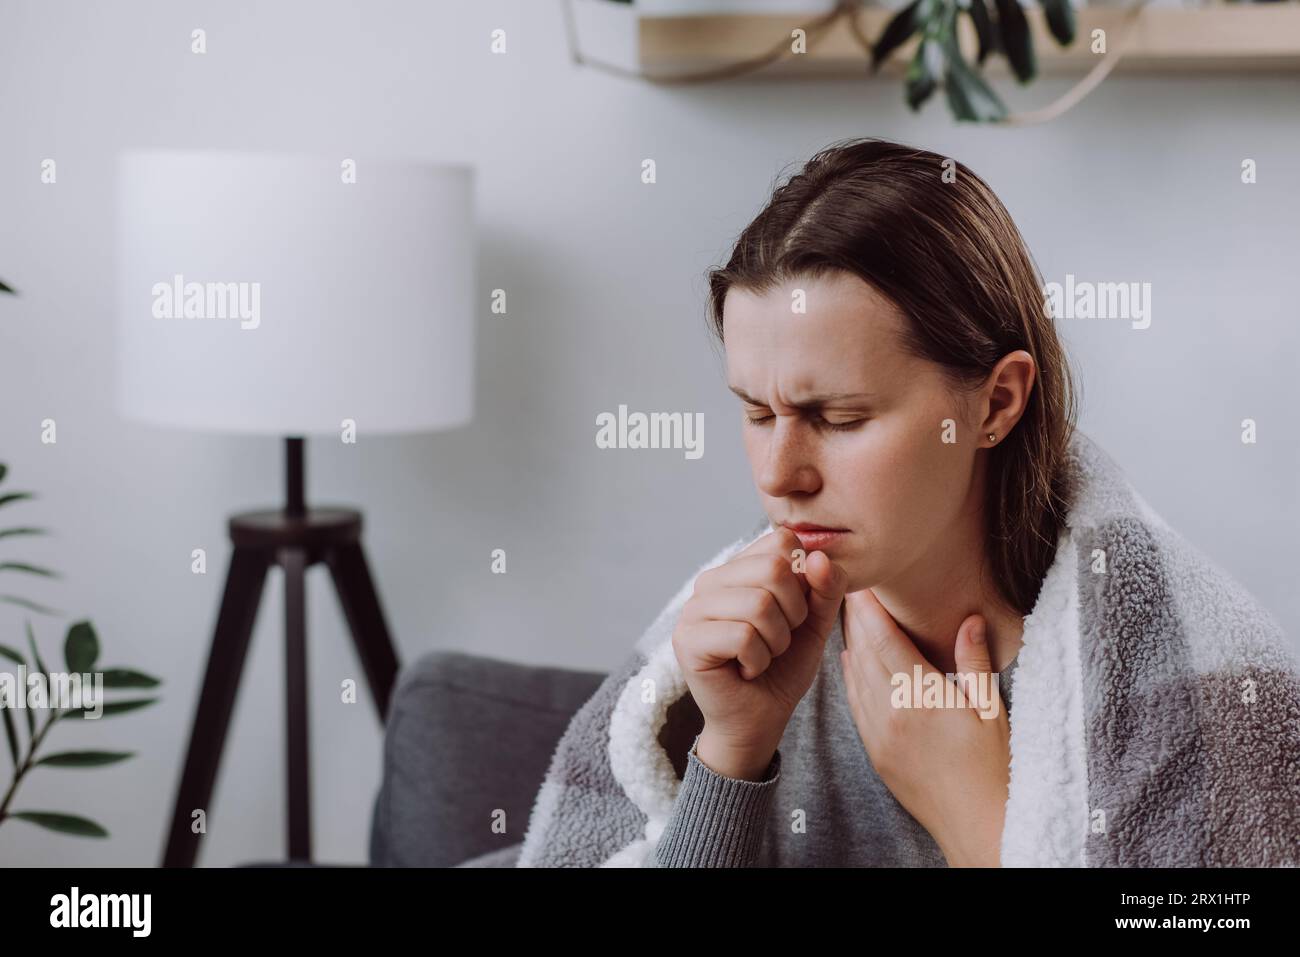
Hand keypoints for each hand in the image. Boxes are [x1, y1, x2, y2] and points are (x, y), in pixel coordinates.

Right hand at [671, 527, 847, 778]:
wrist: (759, 720)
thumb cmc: (783, 668)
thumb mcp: (815, 623)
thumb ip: (825, 587)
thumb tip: (818, 557)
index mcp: (738, 568)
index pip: (781, 541)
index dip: (803, 580)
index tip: (793, 614)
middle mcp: (710, 581)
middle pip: (773, 568)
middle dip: (793, 614)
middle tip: (778, 640)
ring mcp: (693, 609)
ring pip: (759, 604)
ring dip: (776, 642)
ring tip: (762, 656)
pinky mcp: (687, 640)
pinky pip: (742, 636)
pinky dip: (758, 660)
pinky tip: (746, 670)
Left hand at [839, 588, 1010, 866]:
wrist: (977, 825)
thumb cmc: (993, 767)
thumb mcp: (991, 710)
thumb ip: (974, 662)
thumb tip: (969, 618)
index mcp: (921, 698)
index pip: (884, 641)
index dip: (870, 609)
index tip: (862, 584)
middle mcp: (891, 714)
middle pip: (863, 653)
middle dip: (855, 619)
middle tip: (850, 588)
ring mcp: (879, 734)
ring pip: (854, 676)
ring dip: (850, 644)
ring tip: (849, 616)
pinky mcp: (875, 751)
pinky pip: (854, 703)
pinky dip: (850, 676)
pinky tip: (852, 659)